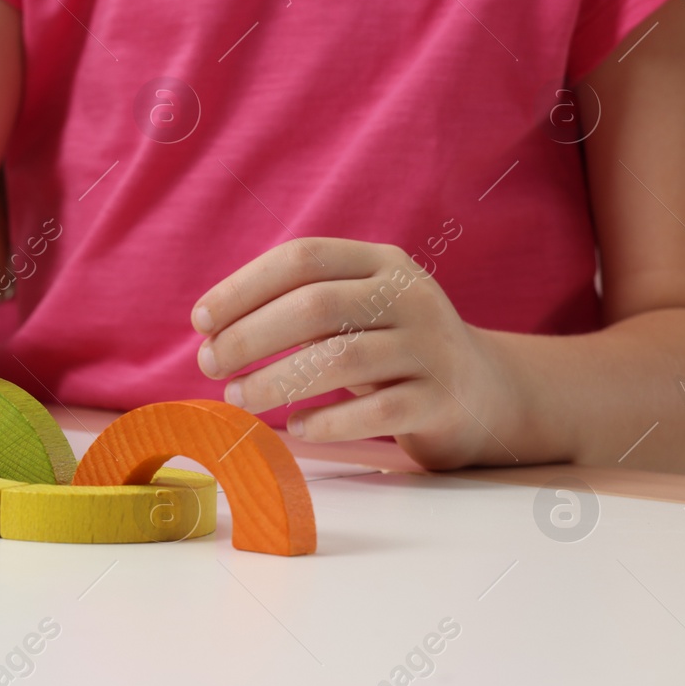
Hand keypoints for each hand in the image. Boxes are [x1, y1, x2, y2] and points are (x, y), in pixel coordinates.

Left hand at [191, 238, 515, 468]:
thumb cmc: (390, 348)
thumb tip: (213, 331)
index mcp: (380, 262)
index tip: (201, 320)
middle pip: (316, 306)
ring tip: (239, 397)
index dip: (243, 287)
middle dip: (250, 335)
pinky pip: (377, 412)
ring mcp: (431, 348)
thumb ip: (298, 309)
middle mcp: (410, 296)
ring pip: (342, 359)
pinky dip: (327, 421)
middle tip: (209, 364)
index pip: (302, 258)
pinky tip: (296, 427)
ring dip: (277, 380)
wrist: (484, 392)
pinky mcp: (441, 401)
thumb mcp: (354, 312)